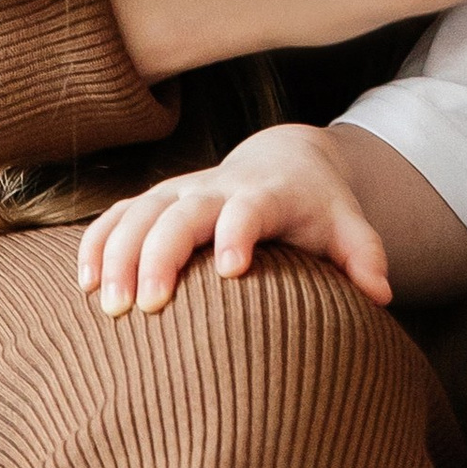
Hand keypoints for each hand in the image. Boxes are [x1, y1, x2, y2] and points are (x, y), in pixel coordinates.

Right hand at [78, 126, 394, 313]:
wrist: (284, 160)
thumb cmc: (317, 208)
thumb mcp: (348, 226)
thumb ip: (364, 256)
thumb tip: (381, 295)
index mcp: (265, 195)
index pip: (249, 208)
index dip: (238, 232)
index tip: (229, 270)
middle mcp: (216, 188)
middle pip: (179, 213)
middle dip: (159, 255)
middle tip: (146, 308)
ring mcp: (180, 192)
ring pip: (138, 214)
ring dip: (117, 255)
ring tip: (108, 306)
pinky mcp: (155, 201)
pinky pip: (115, 216)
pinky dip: (96, 244)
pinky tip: (85, 285)